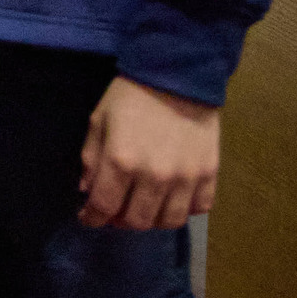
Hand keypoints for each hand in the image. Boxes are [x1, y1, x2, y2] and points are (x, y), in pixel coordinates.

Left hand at [79, 77, 219, 229]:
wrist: (178, 76)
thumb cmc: (131, 96)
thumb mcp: (99, 120)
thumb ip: (91, 158)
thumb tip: (87, 190)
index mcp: (121, 161)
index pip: (103, 206)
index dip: (92, 218)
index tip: (88, 217)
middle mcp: (154, 176)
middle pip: (137, 221)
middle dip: (120, 220)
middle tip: (116, 210)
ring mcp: (185, 178)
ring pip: (169, 221)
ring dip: (152, 219)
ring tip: (144, 206)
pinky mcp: (210, 175)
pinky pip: (199, 209)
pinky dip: (184, 210)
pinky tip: (173, 198)